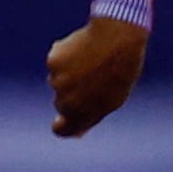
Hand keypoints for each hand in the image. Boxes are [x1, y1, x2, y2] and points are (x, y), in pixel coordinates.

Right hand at [48, 16, 146, 137]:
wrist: (116, 38)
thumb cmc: (120, 70)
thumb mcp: (112, 99)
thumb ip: (92, 115)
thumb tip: (77, 132)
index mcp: (82, 115)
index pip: (61, 129)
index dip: (63, 124)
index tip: (65, 119)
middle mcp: (65, 101)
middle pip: (61, 103)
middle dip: (73, 94)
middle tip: (94, 78)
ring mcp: (57, 81)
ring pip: (58, 80)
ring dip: (70, 73)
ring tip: (91, 60)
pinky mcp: (52, 62)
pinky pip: (56, 62)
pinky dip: (65, 57)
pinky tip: (81, 48)